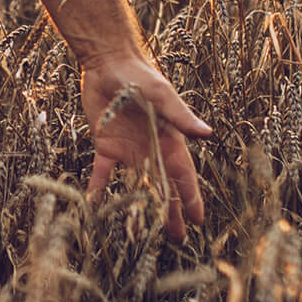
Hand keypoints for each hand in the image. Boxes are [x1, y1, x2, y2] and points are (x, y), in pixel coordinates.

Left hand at [80, 52, 217, 237]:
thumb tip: (207, 135)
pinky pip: (102, 173)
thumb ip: (181, 117)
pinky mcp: (105, 145)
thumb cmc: (140, 75)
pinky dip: (99, 188)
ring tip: (144, 234)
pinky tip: (94, 206)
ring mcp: (129, 150)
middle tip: (176, 240)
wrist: (108, 62)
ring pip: (136, 186)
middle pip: (163, 187)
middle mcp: (151, 149)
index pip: (183, 175)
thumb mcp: (161, 96)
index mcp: (170, 140)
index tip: (198, 221)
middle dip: (170, 212)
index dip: (191, 197)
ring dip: (140, 208)